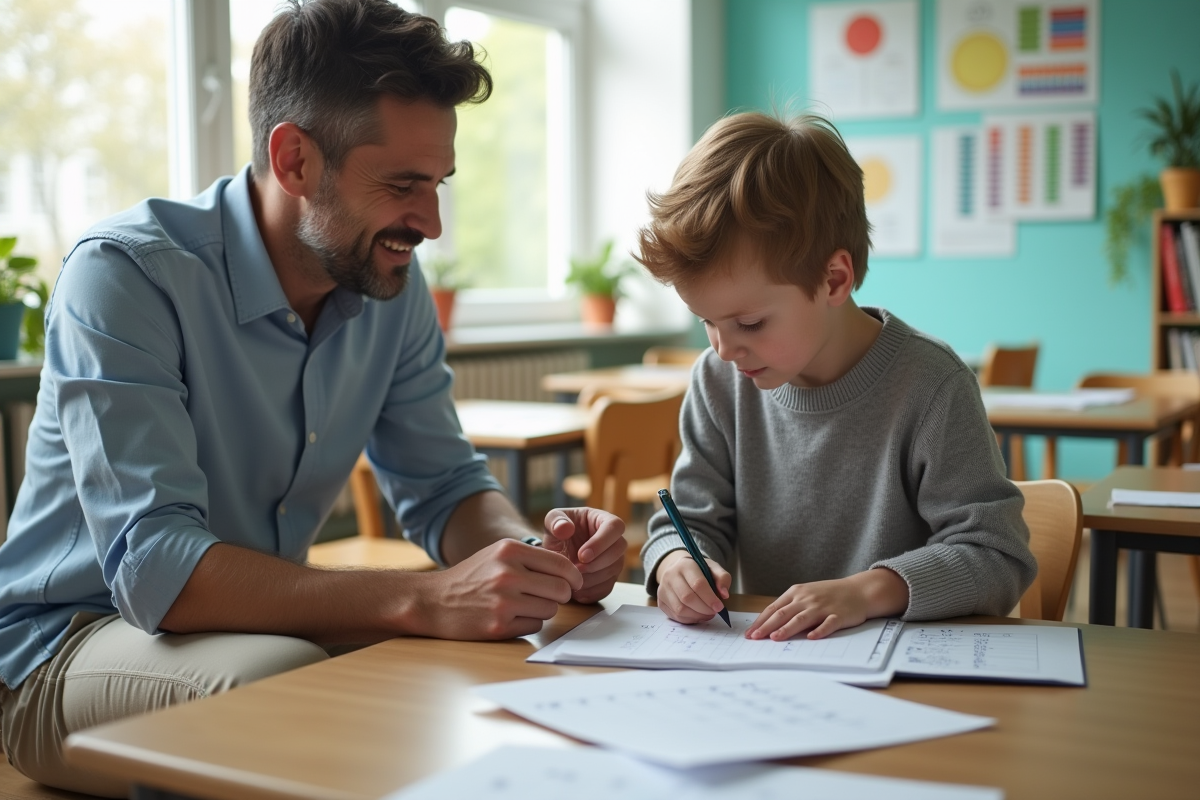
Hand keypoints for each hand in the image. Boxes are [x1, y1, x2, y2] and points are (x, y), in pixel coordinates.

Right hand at [410, 538, 582, 639]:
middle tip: (550, 597)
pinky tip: (511, 618)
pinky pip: (534, 626)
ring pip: (550, 609)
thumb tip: (568, 569)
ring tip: (523, 606)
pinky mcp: (499, 625)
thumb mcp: (496, 554)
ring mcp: (503, 601)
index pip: (561, 564)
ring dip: (543, 610)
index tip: (574, 582)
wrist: (432, 601)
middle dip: (560, 595)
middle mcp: (508, 573)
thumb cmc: (469, 578)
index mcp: (509, 550)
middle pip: (561, 589)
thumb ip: (530, 557)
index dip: (573, 576)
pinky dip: (528, 624)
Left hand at [540, 507, 626, 603]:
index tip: (582, 555)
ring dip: (592, 578)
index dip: (601, 542)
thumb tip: (565, 528)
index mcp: (603, 520)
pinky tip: (576, 590)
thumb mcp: (552, 521)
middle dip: (597, 563)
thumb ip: (555, 521)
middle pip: (618, 551)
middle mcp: (614, 540)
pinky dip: (591, 592)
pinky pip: (607, 587)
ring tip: (572, 579)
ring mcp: (614, 560)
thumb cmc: (558, 531)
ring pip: (613, 571)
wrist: (557, 551)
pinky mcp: (609, 578)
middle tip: (576, 569)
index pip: (614, 527)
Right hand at [655, 549, 731, 623]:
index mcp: (685, 565)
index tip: (719, 607)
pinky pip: (675, 616)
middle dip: (704, 609)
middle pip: (687, 598)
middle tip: (714, 612)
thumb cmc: (698, 570)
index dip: (710, 598)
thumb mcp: (713, 568)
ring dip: (697, 616)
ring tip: (707, 614)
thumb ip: (723, 578)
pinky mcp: (660, 601)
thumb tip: (724, 595)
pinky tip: (697, 615)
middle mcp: (670, 576)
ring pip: (680, 609)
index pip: (698, 584)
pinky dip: (689, 619)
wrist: (676, 569)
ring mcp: (663, 589)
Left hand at [746, 568, 908, 640]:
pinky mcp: (838, 615)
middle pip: (784, 613)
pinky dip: (819, 630)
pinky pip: (828, 624)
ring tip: (775, 638)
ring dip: (787, 628)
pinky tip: (811, 637)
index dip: (761, 620)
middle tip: (755, 637)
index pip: (774, 608)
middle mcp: (807, 599)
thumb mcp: (806, 594)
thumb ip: (789, 606)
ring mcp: (823, 606)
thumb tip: (768, 622)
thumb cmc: (829, 594)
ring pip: (802, 618)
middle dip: (767, 626)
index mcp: (797, 593)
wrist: (858, 590)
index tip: (750, 633)